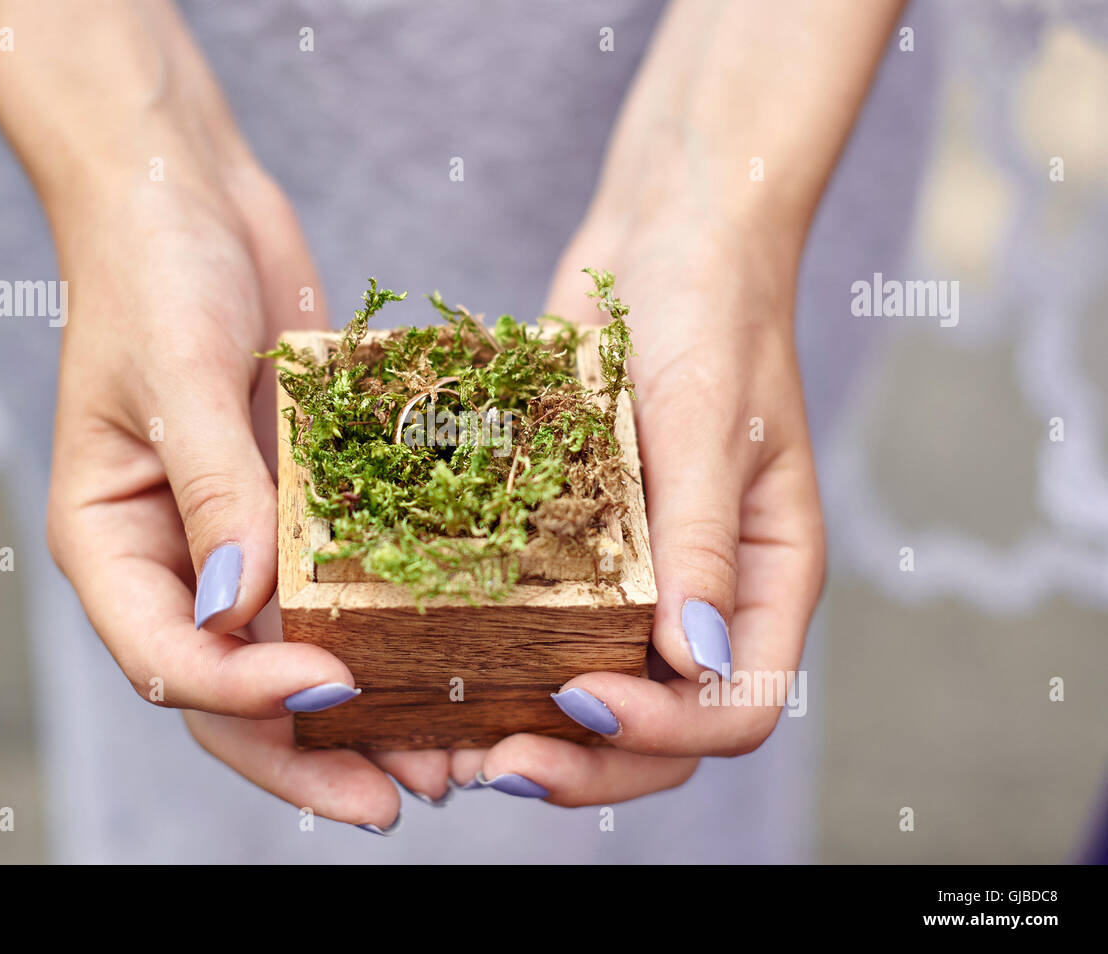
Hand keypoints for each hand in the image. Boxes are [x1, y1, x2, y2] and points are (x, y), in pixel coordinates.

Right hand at [44, 152, 448, 830]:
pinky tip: (455, 662)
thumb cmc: (152, 270)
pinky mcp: (298, 508)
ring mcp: (239, 541)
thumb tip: (238, 609)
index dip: (242, 693)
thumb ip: (215, 490)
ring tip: (444, 758)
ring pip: (294, 657)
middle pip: (232, 692)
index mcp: (112, 544)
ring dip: (363, 715)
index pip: (167, 656)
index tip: (327, 691)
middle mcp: (175, 561)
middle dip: (311, 752)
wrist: (190, 196)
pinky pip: (341, 590)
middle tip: (398, 797)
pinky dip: (387, 634)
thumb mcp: (178, 373)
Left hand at [451, 215, 824, 804]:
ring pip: (593, 684)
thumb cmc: (714, 311)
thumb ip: (704, 542)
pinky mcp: (580, 538)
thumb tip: (696, 662)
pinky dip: (495, 653)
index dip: (663, 731)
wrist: (669, 233)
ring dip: (527, 724)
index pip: (736, 705)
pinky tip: (424, 658)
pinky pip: (544, 618)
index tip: (582, 705)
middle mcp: (704, 591)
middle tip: (491, 764)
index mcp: (764, 579)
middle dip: (582, 758)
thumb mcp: (710, 424)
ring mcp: (639, 570)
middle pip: (658, 720)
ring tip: (445, 740)